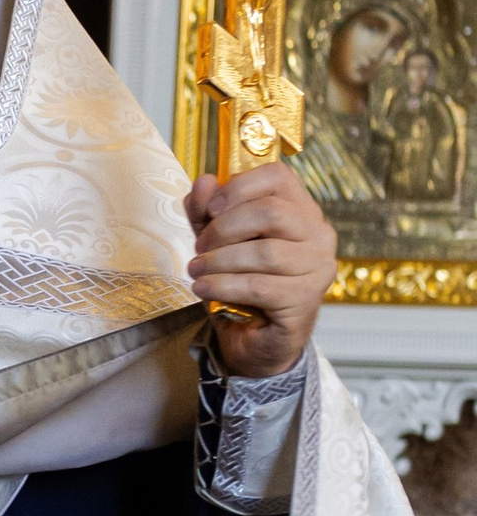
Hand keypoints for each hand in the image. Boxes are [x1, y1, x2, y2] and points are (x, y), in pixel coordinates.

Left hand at [184, 167, 335, 375]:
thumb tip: (204, 182)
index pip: (278, 177)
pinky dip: (224, 286)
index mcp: (301, 210)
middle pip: (271, 212)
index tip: (210, 210)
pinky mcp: (307, 299)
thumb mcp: (216, 242)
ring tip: (196, 270)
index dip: (239, 187)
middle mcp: (318, 234)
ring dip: (219, 261)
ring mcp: (318, 267)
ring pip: (265, 252)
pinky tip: (203, 289)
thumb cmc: (240, 283)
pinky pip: (260, 286)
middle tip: (199, 248)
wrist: (254, 338)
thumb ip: (207, 211)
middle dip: (224, 229)